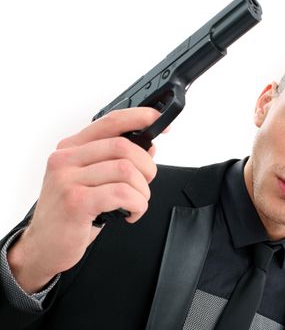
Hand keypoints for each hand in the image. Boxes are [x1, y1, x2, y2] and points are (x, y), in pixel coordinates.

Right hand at [7, 107, 165, 292]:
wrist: (43, 246)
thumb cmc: (71, 213)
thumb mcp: (92, 181)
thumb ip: (116, 161)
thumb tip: (149, 146)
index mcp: (71, 148)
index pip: (110, 122)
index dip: (140, 117)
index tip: (160, 121)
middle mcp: (66, 159)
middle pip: (123, 146)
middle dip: (147, 167)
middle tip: (145, 185)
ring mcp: (67, 179)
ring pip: (126, 171)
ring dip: (142, 191)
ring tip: (135, 203)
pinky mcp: (76, 201)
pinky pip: (122, 194)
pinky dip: (137, 205)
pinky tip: (131, 214)